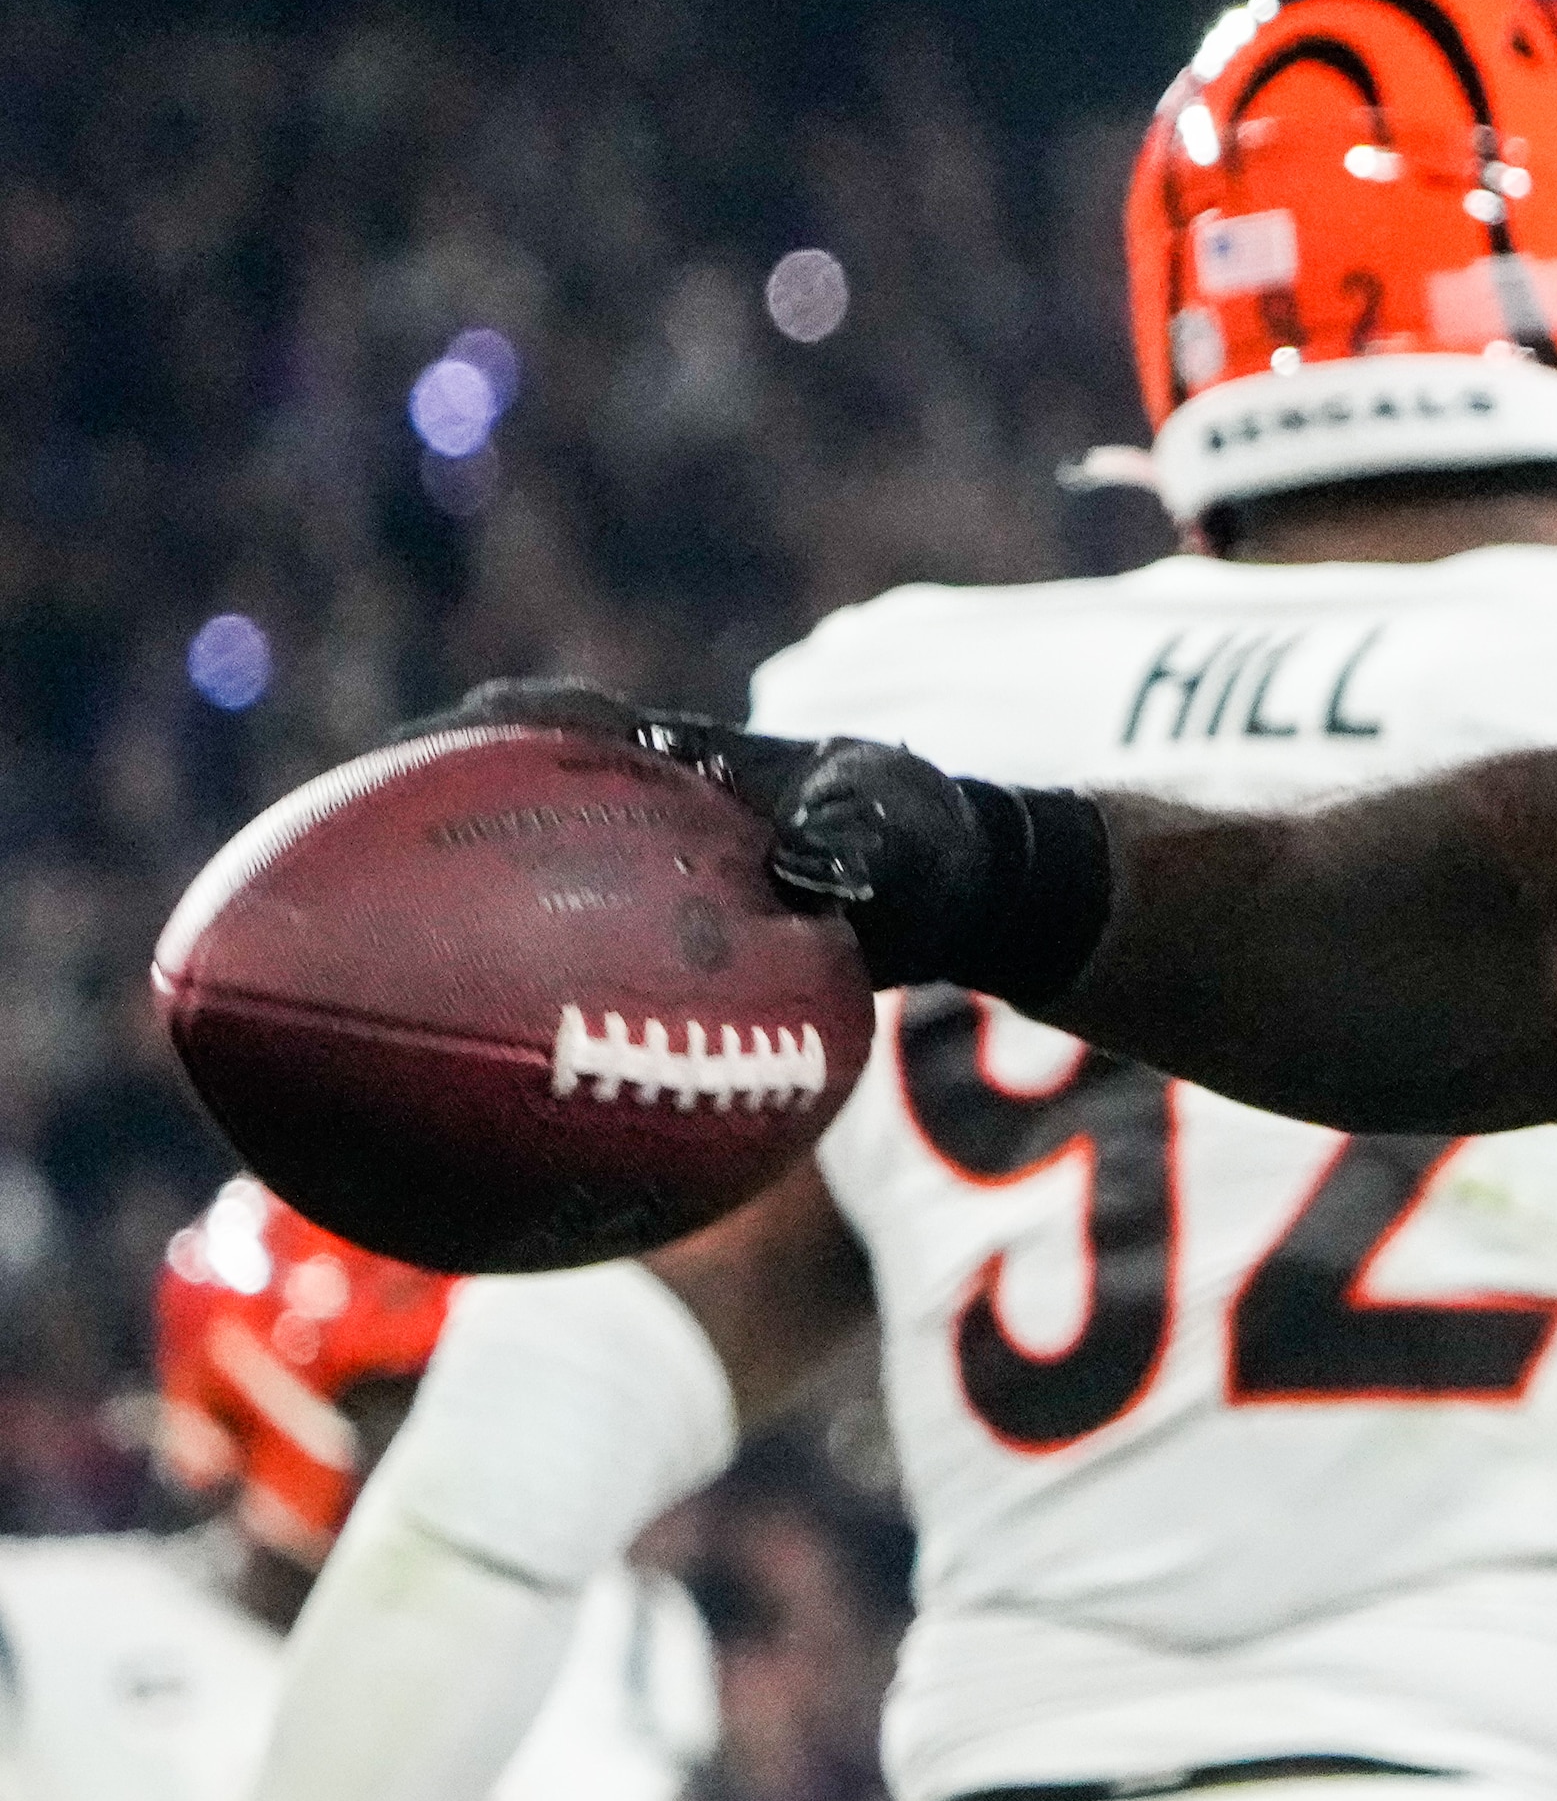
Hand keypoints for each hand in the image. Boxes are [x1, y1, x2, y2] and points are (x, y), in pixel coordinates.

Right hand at [398, 683, 1094, 998]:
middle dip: (438, 819)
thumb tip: (802, 868)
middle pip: (518, 804)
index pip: (571, 724)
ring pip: (536, 889)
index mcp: (689, 761)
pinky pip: (586, 968)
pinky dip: (542, 999)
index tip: (439, 741)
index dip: (500, 729)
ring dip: (465, 916)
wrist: (961, 899)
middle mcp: (653, 815)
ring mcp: (654, 881)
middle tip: (352, 856)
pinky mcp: (668, 947)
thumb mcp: (904, 822)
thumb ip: (859, 833)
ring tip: (376, 976)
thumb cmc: (931, 841)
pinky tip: (492, 1075)